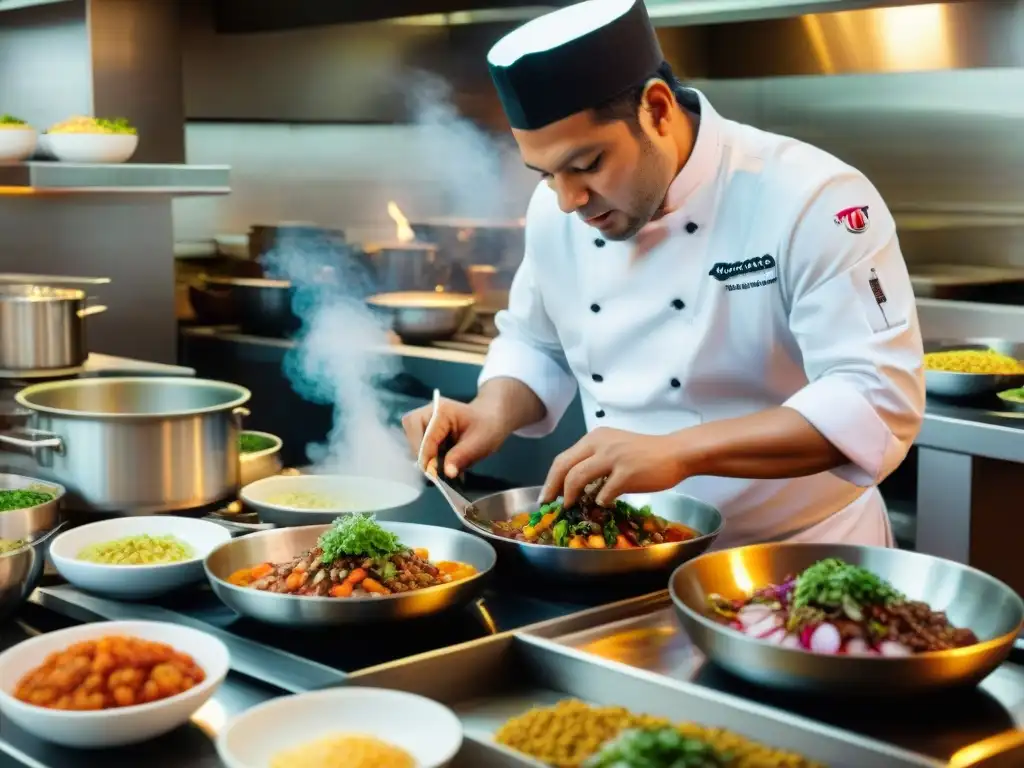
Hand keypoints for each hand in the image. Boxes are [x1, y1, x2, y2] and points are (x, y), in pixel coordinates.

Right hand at [401, 398, 508, 478]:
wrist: (491, 419)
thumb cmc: (488, 427)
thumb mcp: (480, 443)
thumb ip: (462, 457)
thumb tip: (448, 473)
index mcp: (442, 411)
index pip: (427, 435)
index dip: (428, 456)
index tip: (433, 475)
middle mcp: (429, 411)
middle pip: (411, 431)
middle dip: (420, 452)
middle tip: (433, 470)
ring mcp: (425, 419)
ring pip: (412, 437)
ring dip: (422, 455)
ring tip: (437, 468)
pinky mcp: (425, 428)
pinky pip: (418, 442)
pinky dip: (426, 455)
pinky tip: (438, 463)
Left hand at [540, 428, 686, 507]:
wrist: (675, 452)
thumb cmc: (645, 453)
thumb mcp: (614, 448)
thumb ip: (595, 460)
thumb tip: (575, 486)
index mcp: (595, 438)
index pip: (563, 458)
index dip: (551, 478)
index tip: (547, 494)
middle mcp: (600, 444)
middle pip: (564, 466)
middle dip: (553, 488)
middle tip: (549, 504)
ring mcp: (613, 458)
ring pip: (577, 478)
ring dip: (570, 496)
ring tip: (570, 506)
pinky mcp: (626, 473)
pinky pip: (604, 492)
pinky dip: (599, 501)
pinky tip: (603, 504)